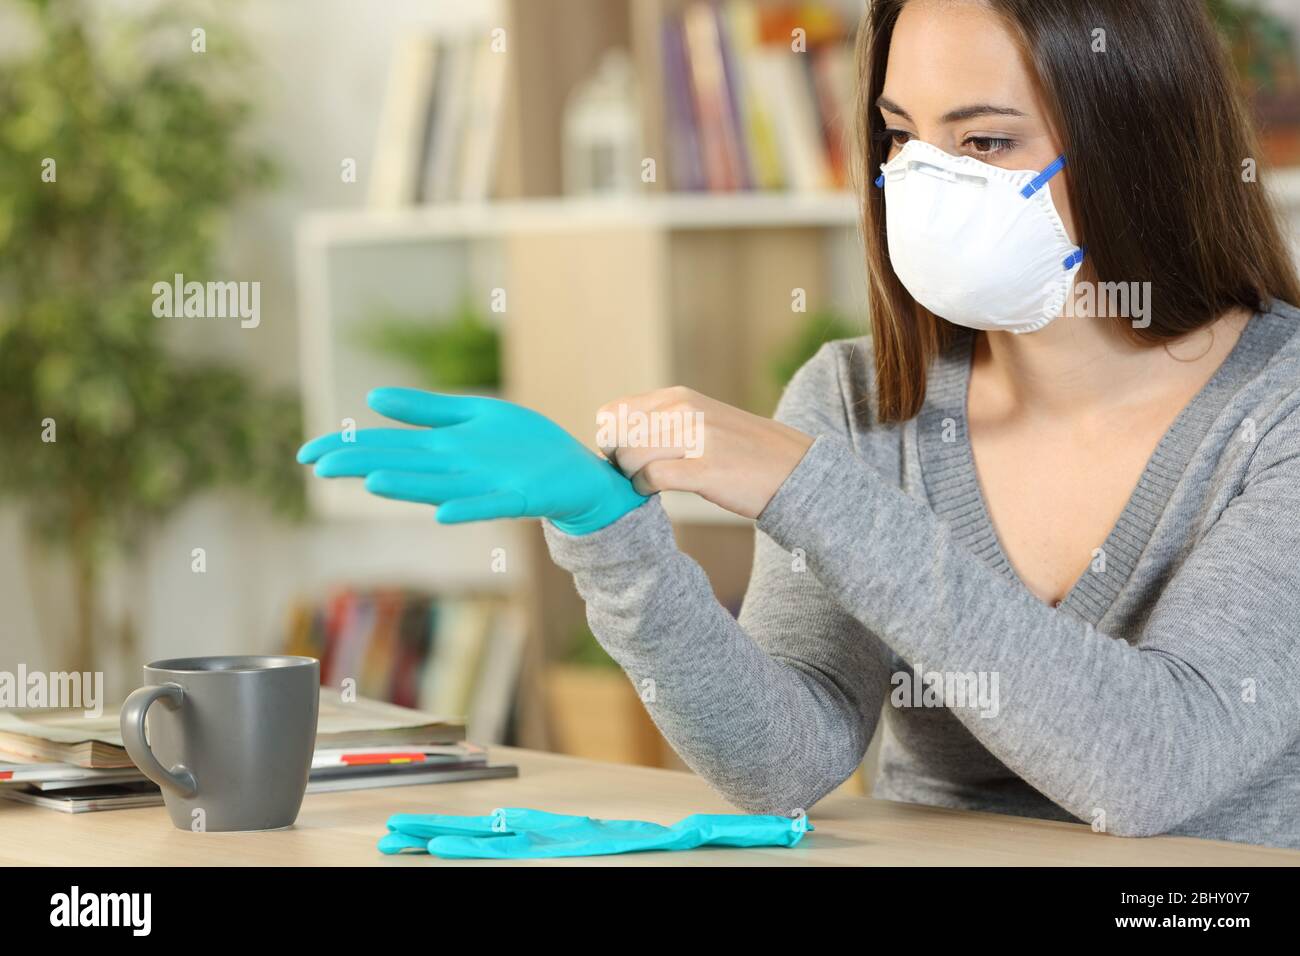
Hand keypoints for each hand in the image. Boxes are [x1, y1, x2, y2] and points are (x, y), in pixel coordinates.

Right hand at [296, 388, 646, 534]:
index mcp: (442, 447)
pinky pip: (489, 505)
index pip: (385, 444)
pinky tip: (444, 513)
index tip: (306, 453)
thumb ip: (427, 409)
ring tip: (371, 480)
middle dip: (363, 464)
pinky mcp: (518, 497)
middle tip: (320, 466)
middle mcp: (455, 468)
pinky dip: (467, 509)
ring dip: (406, 486)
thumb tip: (373, 397)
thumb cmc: (523, 444)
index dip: (348, 447)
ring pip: (437, 487)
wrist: (576, 471)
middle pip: (402, 464)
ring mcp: (485, 484)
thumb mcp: (473, 415)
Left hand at [597, 386, 813, 518]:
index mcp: (678, 397)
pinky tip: (658, 493)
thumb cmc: (741, 451)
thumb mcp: (700, 419)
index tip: (624, 456)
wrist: (794, 469)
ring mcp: (696, 438)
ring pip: (631, 457)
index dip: (610, 439)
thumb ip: (661, 421)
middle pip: (617, 437)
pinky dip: (646, 489)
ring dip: (632, 477)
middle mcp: (684, 411)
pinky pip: (652, 478)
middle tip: (636, 475)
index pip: (613, 413)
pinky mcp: (705, 469)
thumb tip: (615, 437)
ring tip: (649, 484)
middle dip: (619, 462)